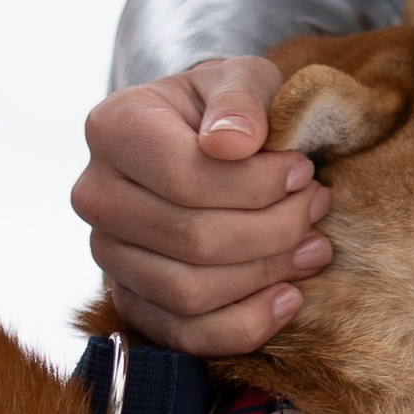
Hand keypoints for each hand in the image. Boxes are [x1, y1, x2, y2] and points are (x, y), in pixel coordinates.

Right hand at [71, 55, 331, 355]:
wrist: (201, 141)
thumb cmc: (227, 110)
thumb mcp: (242, 79)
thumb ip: (241, 97)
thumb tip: (233, 142)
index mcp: (113, 128)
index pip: (186, 177)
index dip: (259, 184)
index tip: (304, 171)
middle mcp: (96, 194)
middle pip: (193, 240)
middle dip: (275, 230)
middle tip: (317, 207)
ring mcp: (107, 253)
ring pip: (191, 292)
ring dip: (266, 275)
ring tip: (313, 247)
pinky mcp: (129, 298)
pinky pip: (184, 334)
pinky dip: (244, 326)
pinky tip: (288, 298)